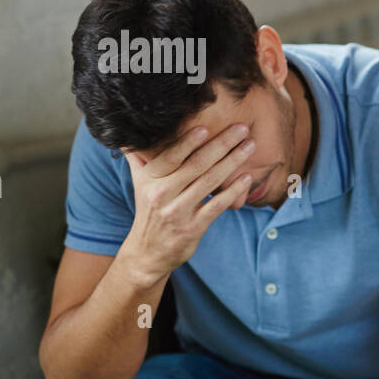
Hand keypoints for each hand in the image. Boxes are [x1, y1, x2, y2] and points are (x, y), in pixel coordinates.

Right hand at [120, 123, 257, 283]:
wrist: (148, 252)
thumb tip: (128, 130)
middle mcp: (162, 194)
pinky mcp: (193, 227)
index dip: (188, 141)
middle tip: (242, 129)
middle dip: (222, 144)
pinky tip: (247, 177)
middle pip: (196, 164)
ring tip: (250, 146)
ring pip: (210, 181)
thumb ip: (138, 156)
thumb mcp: (139, 183)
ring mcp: (178, 212)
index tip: (207, 127)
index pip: (171, 156)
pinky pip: (217, 205)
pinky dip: (233, 190)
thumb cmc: (150, 210)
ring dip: (233, 162)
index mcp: (150, 180)